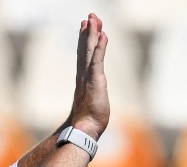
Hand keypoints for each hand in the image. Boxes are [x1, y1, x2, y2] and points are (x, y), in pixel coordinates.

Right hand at [69, 14, 108, 140]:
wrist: (84, 129)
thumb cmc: (88, 121)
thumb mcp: (92, 105)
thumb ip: (92, 97)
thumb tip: (92, 98)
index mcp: (83, 79)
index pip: (84, 56)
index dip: (84, 40)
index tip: (85, 27)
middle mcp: (84, 75)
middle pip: (85, 49)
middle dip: (88, 32)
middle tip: (90, 17)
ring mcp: (88, 76)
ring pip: (90, 50)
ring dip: (93, 33)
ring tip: (94, 19)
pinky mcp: (95, 80)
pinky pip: (98, 59)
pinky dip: (100, 46)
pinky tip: (103, 35)